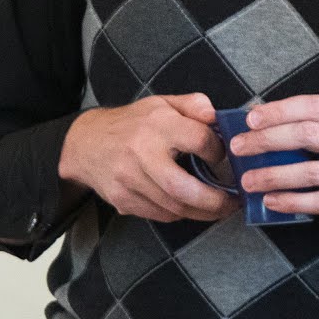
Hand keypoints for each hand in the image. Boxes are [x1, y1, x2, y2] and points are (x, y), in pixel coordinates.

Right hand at [58, 93, 235, 222]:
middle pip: (184, 189)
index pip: (199, 140)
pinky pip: (160, 215)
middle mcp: (141, 153)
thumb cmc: (132, 123)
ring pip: (174, 208)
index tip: (221, 155)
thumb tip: (217, 117)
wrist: (85, 143)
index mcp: (156, 125)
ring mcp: (129, 180)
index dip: (218, 150)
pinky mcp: (123, 200)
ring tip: (219, 209)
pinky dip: (180, 214)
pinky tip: (191, 208)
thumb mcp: (162, 103)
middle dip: (214, 202)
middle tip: (233, 203)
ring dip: (202, 213)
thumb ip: (194, 105)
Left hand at [229, 96, 318, 227]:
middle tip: (239, 147)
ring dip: (274, 175)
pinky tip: (272, 202)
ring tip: (248, 180)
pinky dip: (293, 202)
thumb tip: (266, 118)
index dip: (279, 110)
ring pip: (310, 171)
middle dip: (267, 140)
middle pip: (306, 135)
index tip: (251, 117)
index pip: (312, 107)